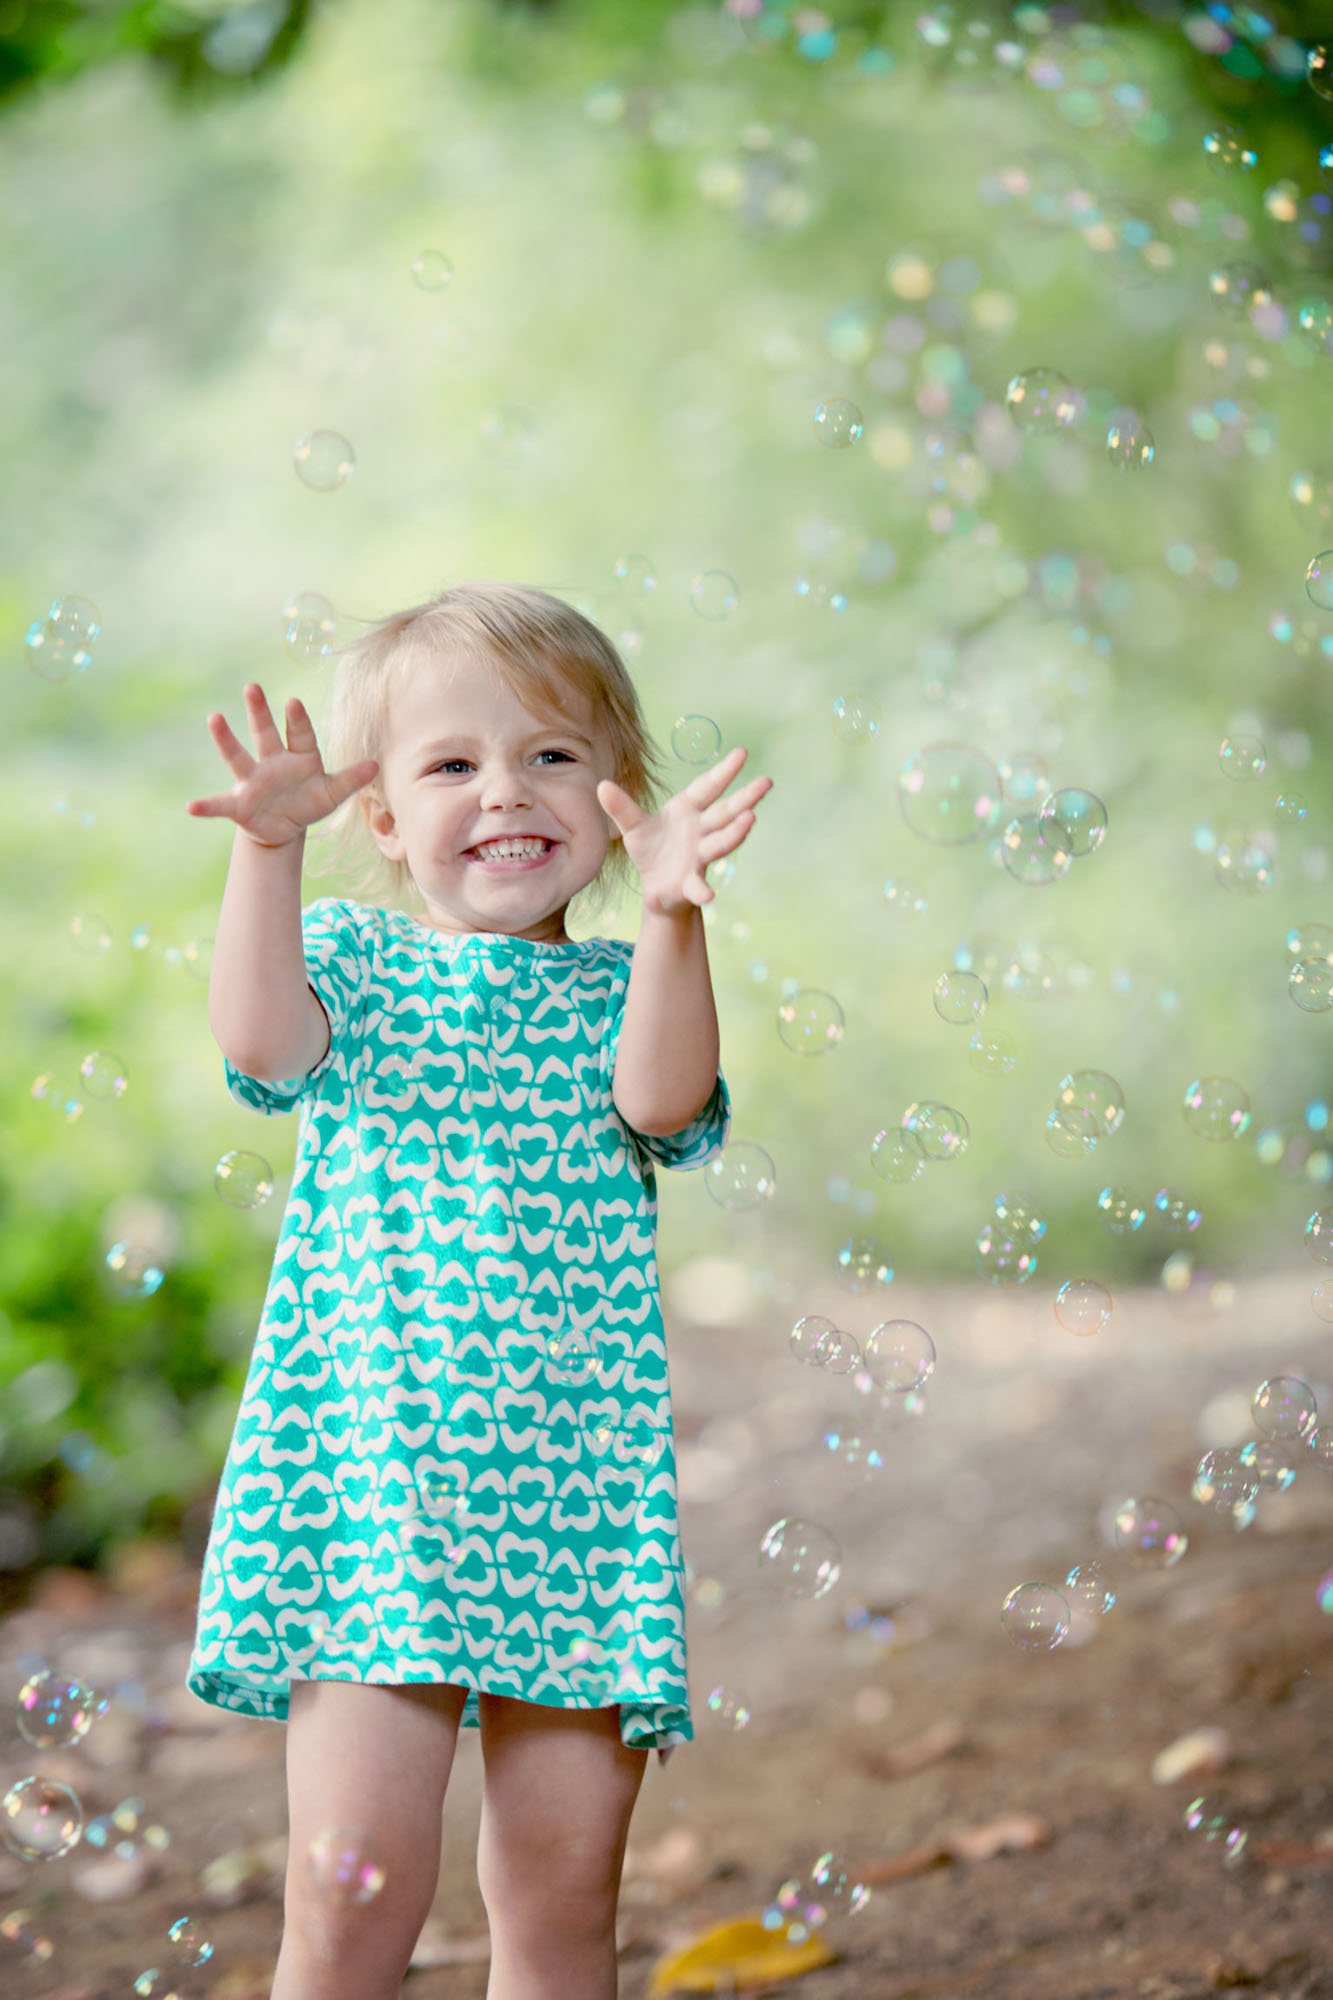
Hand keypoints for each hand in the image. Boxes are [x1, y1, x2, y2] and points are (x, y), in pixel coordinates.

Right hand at [185, 684, 380, 848]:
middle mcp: (272, 762)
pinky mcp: (238, 804)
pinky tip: (192, 807)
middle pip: (265, 733)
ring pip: (238, 756)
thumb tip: (375, 765)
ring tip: (214, 717)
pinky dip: (206, 806)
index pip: (300, 734)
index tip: (293, 702)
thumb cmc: (309, 802)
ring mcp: (252, 780)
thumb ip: (351, 779)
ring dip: (226, 739)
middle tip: (252, 686)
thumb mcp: (332, 793)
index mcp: (299, 756)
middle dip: (259, 711)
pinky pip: (220, 804)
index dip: (297, 719)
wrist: (284, 828)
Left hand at [597, 745, 773, 917]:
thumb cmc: (651, 850)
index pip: (709, 787)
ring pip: (721, 843)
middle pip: (726, 812)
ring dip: (735, 833)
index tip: (742, 753)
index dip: (725, 771)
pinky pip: (698, 886)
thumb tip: (602, 785)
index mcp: (689, 811)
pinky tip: (708, 896)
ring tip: (749, 821)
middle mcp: (701, 831)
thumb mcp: (633, 827)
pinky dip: (702, 891)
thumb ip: (622, 808)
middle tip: (766, 782)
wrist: (655, 887)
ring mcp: (699, 856)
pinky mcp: (690, 883)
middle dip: (746, 798)